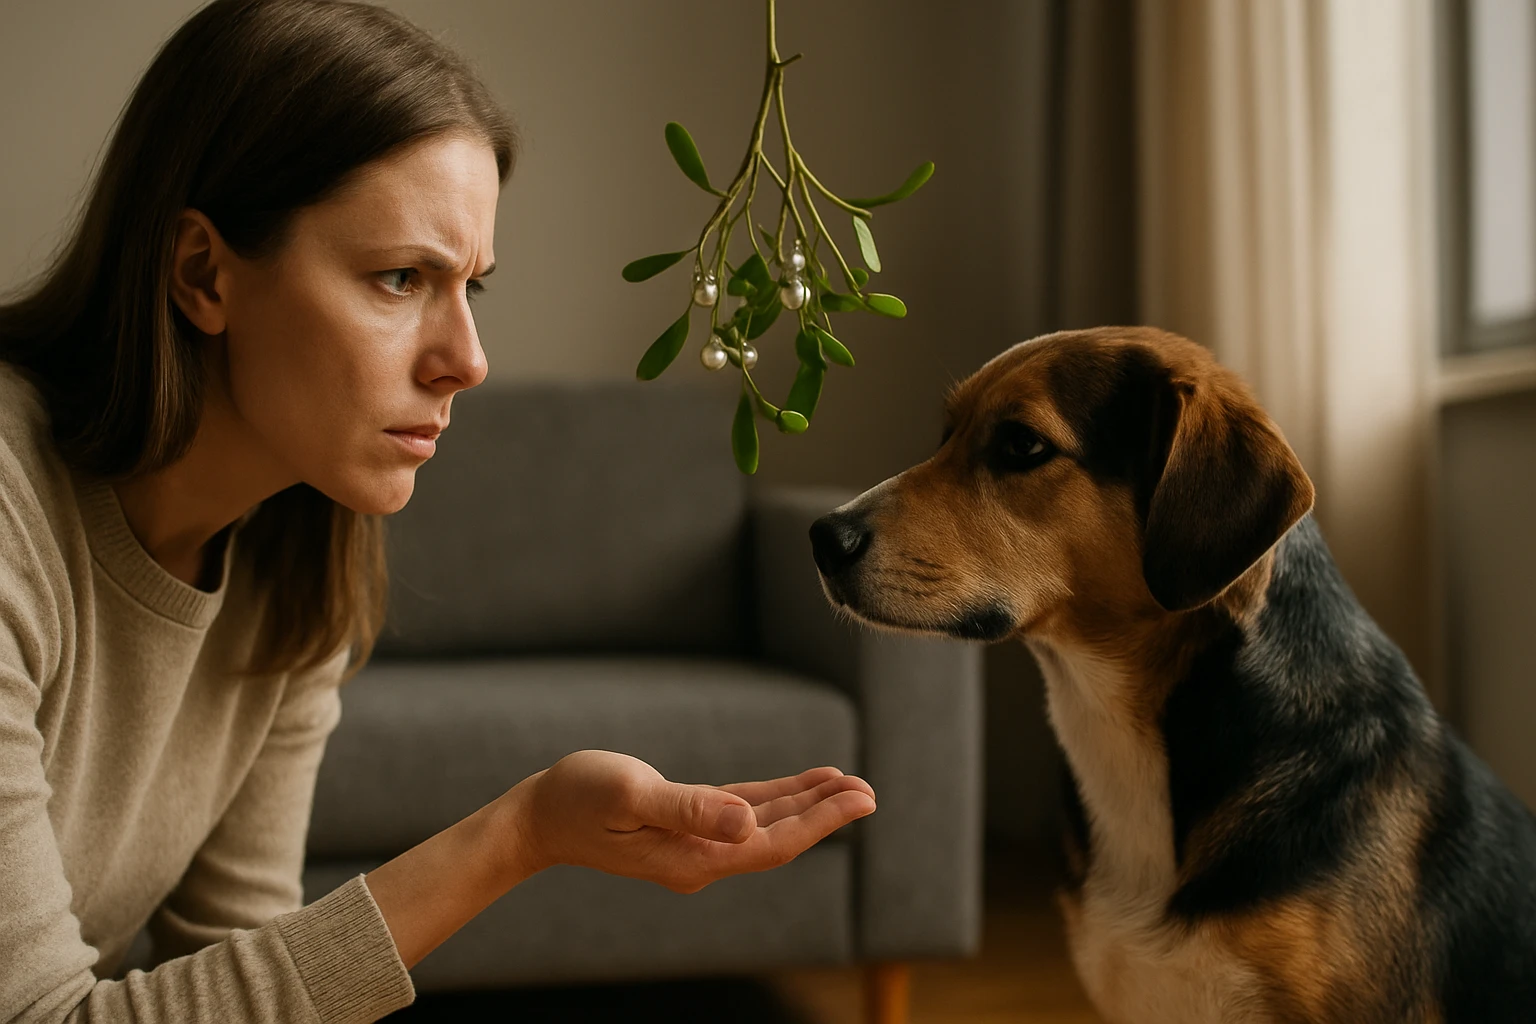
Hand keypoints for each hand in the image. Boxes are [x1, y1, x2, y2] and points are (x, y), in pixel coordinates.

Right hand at [504, 750, 875, 893]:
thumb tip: (745, 824)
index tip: (861, 799)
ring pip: (765, 825)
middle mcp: (701, 859)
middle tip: (871, 791)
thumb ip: (688, 809)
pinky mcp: (687, 826)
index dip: (820, 822)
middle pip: (777, 838)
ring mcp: (695, 845)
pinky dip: (777, 798)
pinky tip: (805, 784)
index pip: (771, 844)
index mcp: (692, 858)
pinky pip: (744, 813)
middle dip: (826, 815)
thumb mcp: (629, 795)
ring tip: (851, 785)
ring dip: (807, 806)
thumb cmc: (576, 799)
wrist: (536, 816)